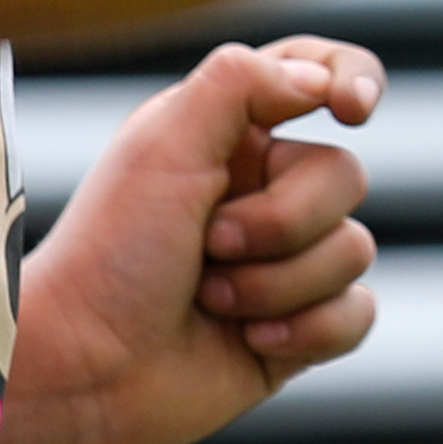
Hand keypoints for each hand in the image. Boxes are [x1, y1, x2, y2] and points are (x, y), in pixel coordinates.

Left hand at [0, 41, 386, 443]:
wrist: (85, 369)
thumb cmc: (109, 251)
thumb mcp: (162, 144)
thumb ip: (240, 82)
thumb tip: (318, 79)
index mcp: (233, 134)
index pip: (322, 74)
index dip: (353, 79)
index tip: (349, 110)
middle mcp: (264, 191)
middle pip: (346, 176)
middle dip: (280, 221)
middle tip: (208, 244)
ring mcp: (285, 262)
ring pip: (354, 249)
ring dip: (277, 284)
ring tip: (211, 299)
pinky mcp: (299, 330)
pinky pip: (357, 313)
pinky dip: (307, 331)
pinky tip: (248, 341)